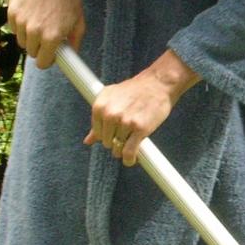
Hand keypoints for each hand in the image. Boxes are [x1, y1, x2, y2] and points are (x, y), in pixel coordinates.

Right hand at [8, 0, 84, 69]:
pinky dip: (20, 25)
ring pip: (21, 41)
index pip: (42, 63)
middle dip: (38, 47)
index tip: (48, 56)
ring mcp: (22, 22)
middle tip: (46, 35)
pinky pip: (14, 28)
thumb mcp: (79, 22)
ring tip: (39, 22)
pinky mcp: (12, 12)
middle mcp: (35, 32)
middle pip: (31, 52)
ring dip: (29, 36)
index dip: (46, 60)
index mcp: (52, 38)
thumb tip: (71, 58)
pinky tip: (30, 14)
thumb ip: (74, 43)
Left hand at [85, 50, 198, 165]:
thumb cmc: (134, 91)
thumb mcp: (111, 99)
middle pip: (107, 143)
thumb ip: (98, 120)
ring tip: (132, 141)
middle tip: (127, 134)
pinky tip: (131, 160)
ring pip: (118, 149)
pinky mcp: (139, 129)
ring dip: (124, 150)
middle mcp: (110, 114)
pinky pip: (129, 152)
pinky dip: (129, 159)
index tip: (116, 132)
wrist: (157, 84)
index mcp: (99, 107)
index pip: (97, 134)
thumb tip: (87, 141)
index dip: (107, 135)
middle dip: (116, 142)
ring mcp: (125, 122)